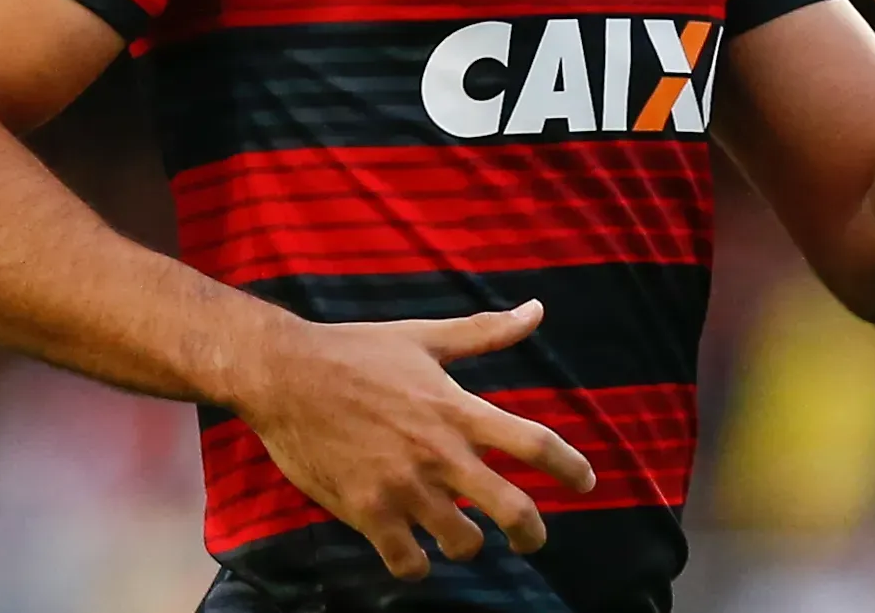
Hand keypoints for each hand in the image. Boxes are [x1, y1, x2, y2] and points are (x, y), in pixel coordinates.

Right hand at [230, 300, 593, 579]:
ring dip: (467, 545)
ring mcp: (403, 487)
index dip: (570, 467)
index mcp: (458, 409)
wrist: (286, 376)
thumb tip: (536, 309)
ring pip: (462, 543)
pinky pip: (406, 561)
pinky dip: (415, 565)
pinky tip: (413, 554)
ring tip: (461, 538)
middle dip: (531, 531)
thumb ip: (486, 332)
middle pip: (512, 507)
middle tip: (532, 539)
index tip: (588, 482)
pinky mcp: (366, 512)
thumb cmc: (357, 352)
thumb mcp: (426, 336)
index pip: (535, 443)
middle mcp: (439, 454)